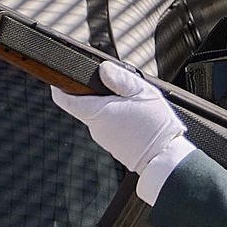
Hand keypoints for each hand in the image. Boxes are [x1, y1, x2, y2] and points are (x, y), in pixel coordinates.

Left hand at [52, 61, 185, 172]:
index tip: (66, 77)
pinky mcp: (112, 147)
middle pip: (84, 105)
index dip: (60, 86)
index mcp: (98, 112)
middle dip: (95, 94)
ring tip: (131, 106)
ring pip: (98, 116)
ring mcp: (103, 139)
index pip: (64, 98)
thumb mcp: (143, 93)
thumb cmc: (156, 128)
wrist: (165, 158)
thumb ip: (120, 79)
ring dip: (109, 108)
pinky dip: (117, 120)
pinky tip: (134, 120)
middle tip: (115, 88)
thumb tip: (103, 68)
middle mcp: (95, 128)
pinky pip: (109, 128)